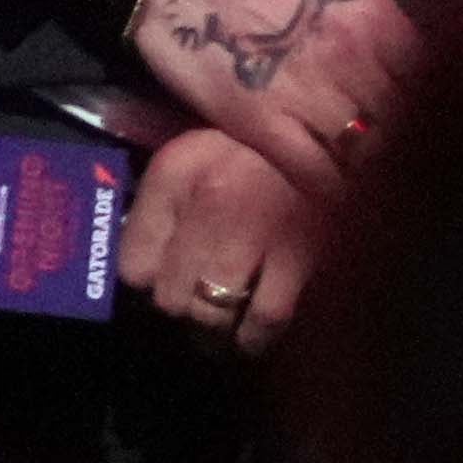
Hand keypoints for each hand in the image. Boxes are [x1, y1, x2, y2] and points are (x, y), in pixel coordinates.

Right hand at [59, 0, 462, 199]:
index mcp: (379, 15)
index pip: (444, 80)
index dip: (462, 109)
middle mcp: (352, 58)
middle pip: (413, 128)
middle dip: (432, 154)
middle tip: (449, 183)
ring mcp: (306, 95)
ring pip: (370, 159)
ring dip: (392, 185)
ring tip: (411, 209)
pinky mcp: (261, 126)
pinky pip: (316, 178)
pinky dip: (342, 202)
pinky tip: (358, 216)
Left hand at [117, 128, 321, 353]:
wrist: (330, 125)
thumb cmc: (255, 139)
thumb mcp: (195, 149)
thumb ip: (161, 198)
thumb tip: (137, 252)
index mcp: (175, 175)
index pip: (133, 262)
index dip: (147, 278)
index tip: (160, 278)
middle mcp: (206, 205)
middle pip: (169, 296)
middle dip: (182, 302)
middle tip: (197, 297)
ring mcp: (251, 235)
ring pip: (210, 314)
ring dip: (215, 323)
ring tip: (223, 319)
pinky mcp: (297, 257)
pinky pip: (262, 320)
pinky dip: (255, 336)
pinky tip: (253, 335)